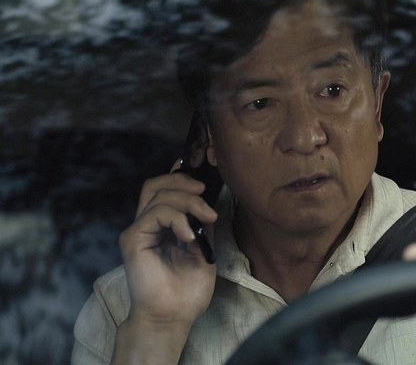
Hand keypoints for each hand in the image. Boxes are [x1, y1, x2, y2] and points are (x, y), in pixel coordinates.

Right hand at [118, 163, 217, 331]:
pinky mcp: (133, 239)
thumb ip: (201, 224)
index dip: (178, 176)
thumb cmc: (187, 290)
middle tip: (205, 194)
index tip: (201, 175)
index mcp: (162, 226)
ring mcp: (138, 231)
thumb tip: (206, 201)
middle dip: (184, 183)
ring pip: (159, 195)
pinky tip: (189, 235)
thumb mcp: (204, 249)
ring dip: (188, 202)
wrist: (173, 316)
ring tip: (206, 219)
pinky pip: (155, 213)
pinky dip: (177, 218)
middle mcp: (147, 225)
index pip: (163, 190)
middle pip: (157, 185)